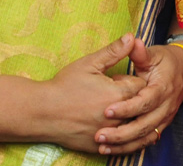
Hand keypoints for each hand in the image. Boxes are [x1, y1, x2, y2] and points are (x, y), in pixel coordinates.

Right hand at [28, 34, 147, 152]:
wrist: (40, 112)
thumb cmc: (64, 85)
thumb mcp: (90, 63)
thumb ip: (114, 50)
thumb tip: (132, 36)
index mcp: (118, 94)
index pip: (142, 86)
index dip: (133, 81)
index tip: (120, 79)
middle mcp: (117, 116)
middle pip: (139, 107)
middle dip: (134, 99)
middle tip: (117, 93)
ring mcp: (108, 134)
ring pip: (131, 127)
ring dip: (128, 118)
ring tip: (114, 108)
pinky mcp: (98, 147)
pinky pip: (118, 144)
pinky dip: (118, 136)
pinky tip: (110, 125)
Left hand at [92, 38, 182, 155]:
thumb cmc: (164, 61)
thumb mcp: (153, 54)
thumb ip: (140, 53)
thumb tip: (131, 40)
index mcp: (163, 87)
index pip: (146, 102)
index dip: (127, 108)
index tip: (107, 110)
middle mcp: (166, 106)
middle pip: (145, 125)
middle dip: (121, 133)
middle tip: (99, 135)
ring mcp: (165, 118)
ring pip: (145, 136)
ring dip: (124, 144)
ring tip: (102, 147)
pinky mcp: (160, 125)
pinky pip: (146, 141)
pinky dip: (130, 147)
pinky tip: (111, 150)